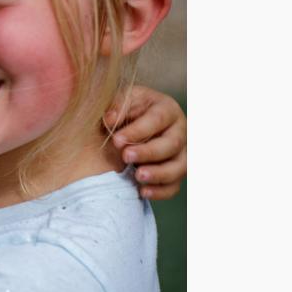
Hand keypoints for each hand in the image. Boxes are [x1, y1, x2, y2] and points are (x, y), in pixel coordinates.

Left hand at [103, 85, 186, 200]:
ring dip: (159, 174)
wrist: (133, 123)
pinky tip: (142, 191)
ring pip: (180, 166)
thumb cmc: (128, 109)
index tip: (116, 140)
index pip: (157, 120)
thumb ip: (117, 106)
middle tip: (126, 157)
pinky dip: (161, 191)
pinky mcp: (177, 172)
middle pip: (172, 144)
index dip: (138, 131)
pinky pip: (175, 185)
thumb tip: (110, 118)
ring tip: (138, 176)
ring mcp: (182, 153)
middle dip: (149, 152)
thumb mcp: (123, 100)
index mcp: (167, 109)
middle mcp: (180, 131)